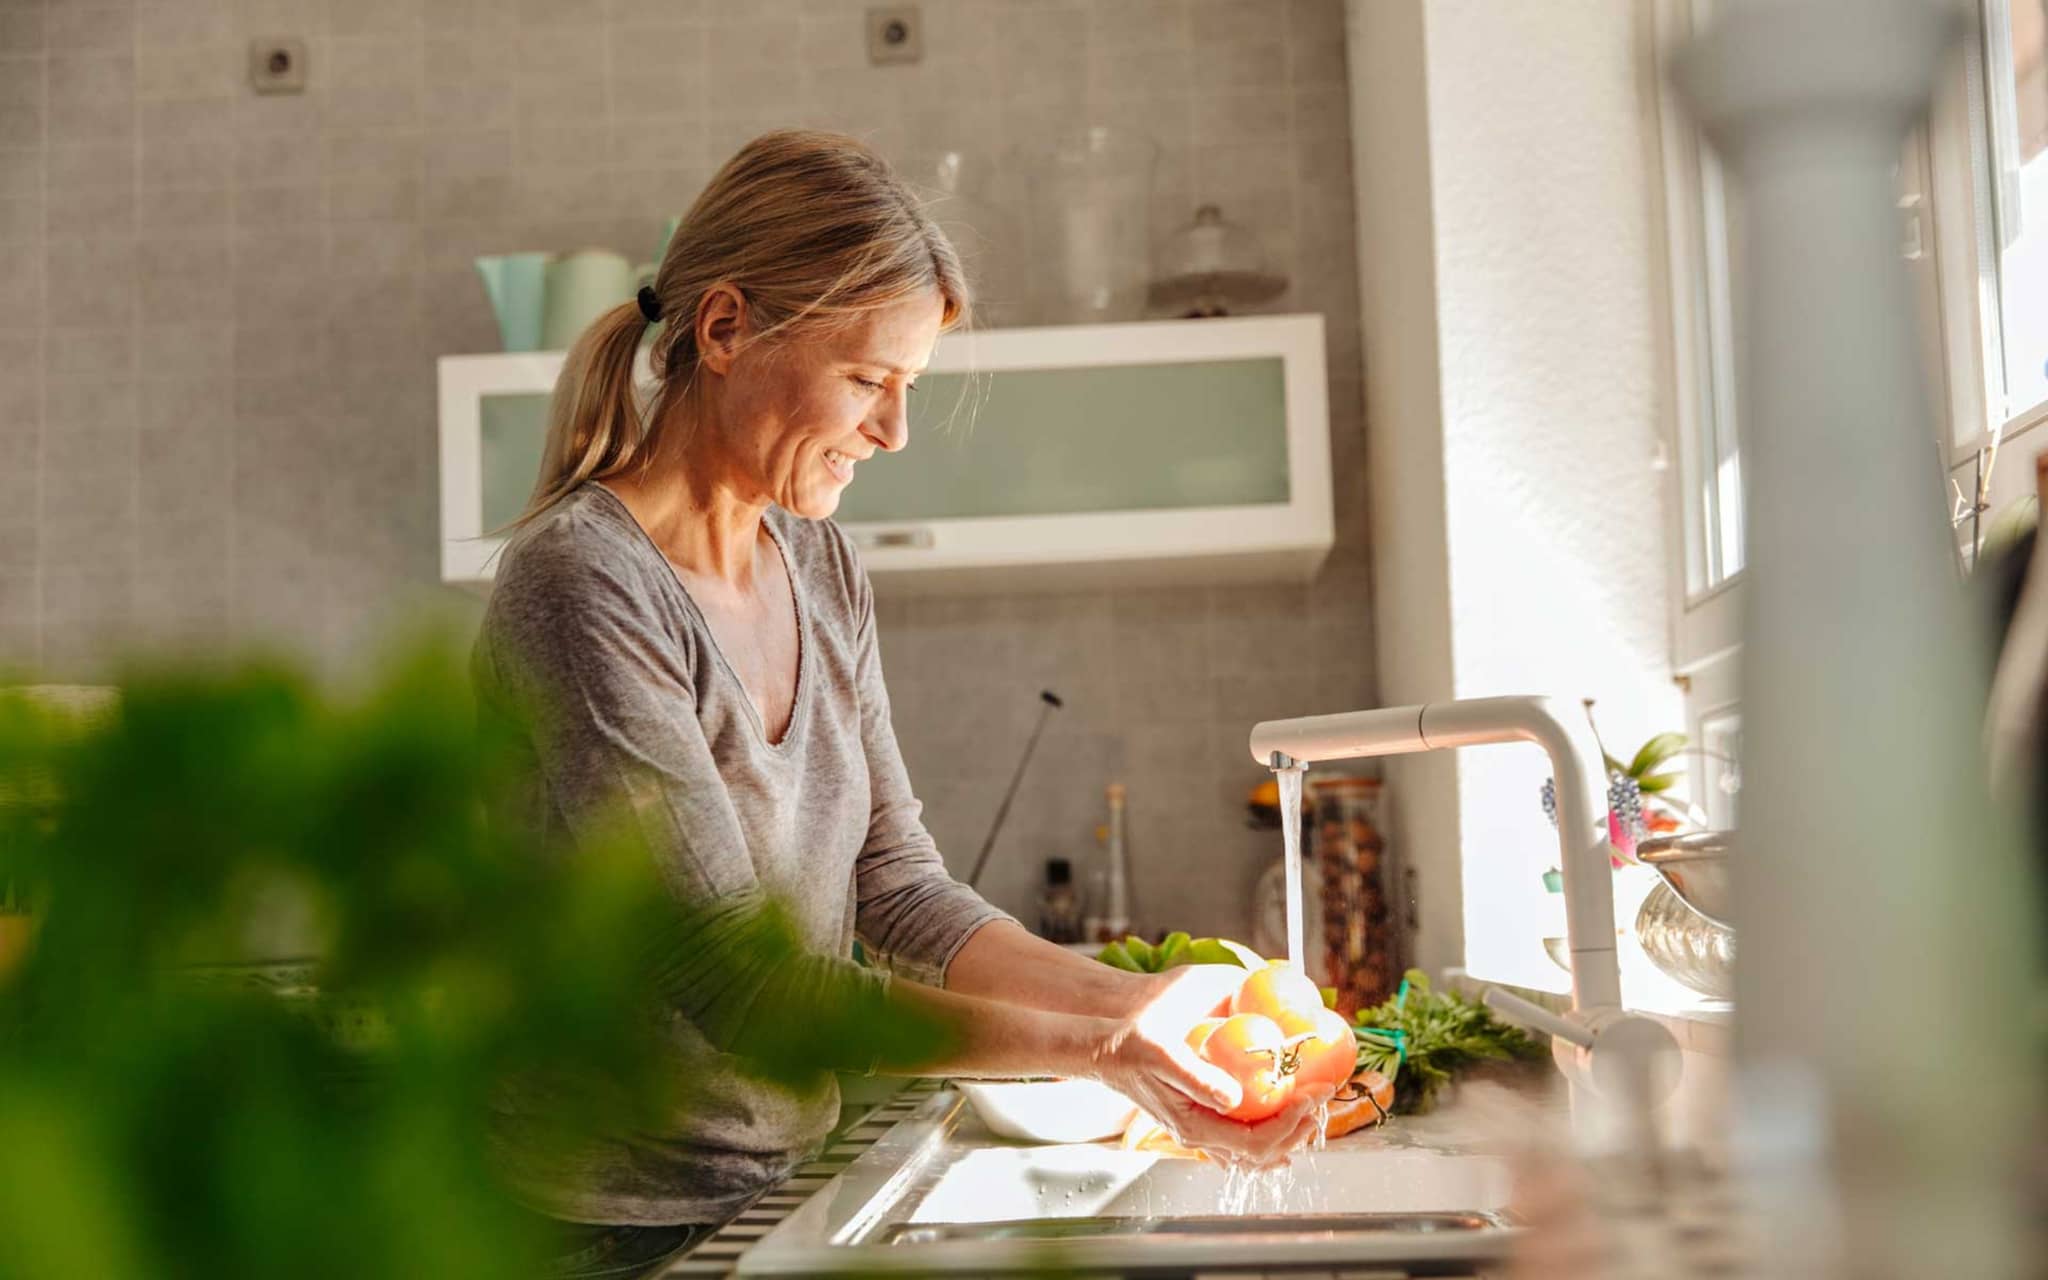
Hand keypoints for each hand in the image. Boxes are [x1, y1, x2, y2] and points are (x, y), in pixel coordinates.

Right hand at [1086, 965, 1323, 1167]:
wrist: (1106, 1049)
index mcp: (1194, 1125)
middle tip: (1322, 1099)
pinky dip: (1269, 1135)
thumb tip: (1235, 1097)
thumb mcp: (1163, 1055)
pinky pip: (1241, 1138)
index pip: (1256, 1141)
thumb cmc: (1131, 1047)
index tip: (1313, 1095)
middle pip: (1262, 1152)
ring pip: (1253, 1152)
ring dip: (1287, 1135)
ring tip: (1311, 1111)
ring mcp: (1199, 1129)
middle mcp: (1199, 1134)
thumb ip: (1198, 1079)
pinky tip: (1282, 1122)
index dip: (1291, 1123)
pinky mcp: (1199, 1117)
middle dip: (1299, 1130)